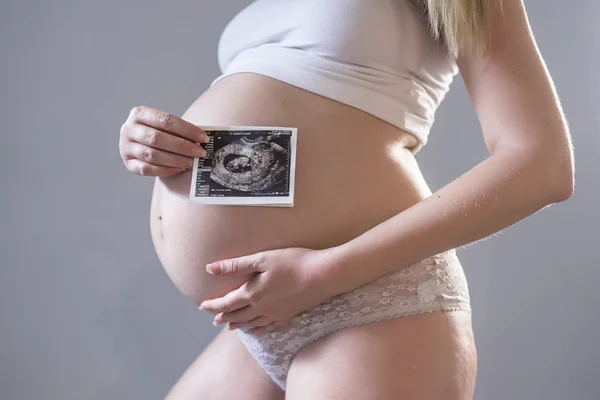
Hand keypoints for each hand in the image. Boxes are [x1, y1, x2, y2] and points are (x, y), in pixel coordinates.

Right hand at [119, 106, 208, 176]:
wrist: (139, 143)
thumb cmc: (158, 132)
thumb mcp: (165, 126)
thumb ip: (179, 130)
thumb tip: (202, 139)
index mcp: (139, 113)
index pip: (165, 120)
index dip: (186, 129)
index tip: (203, 138)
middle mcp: (129, 129)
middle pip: (157, 138)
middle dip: (182, 146)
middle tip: (200, 153)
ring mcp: (125, 147)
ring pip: (152, 155)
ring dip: (175, 160)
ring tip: (192, 162)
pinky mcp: (128, 163)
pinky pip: (146, 169)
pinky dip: (165, 170)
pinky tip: (179, 169)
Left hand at [199, 247, 335, 334]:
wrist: (323, 275)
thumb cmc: (294, 262)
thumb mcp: (262, 258)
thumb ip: (236, 265)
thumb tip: (210, 269)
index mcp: (253, 293)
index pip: (226, 303)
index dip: (213, 305)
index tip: (202, 306)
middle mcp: (262, 307)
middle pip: (237, 316)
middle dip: (223, 316)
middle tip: (213, 318)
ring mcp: (276, 314)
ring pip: (251, 323)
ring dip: (238, 325)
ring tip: (229, 326)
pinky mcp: (289, 315)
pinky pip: (268, 327)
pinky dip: (258, 330)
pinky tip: (256, 330)